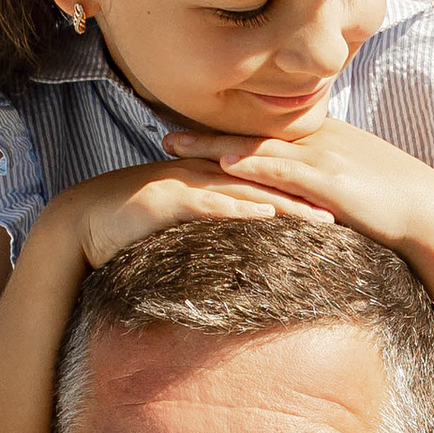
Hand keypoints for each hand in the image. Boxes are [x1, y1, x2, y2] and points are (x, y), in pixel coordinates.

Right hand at [38, 160, 336, 273]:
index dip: (306, 192)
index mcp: (213, 180)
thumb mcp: (184, 230)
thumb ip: (216, 235)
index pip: (268, 183)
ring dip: (286, 204)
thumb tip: (247, 257)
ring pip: (245, 190)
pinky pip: (208, 203)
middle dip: (309, 196)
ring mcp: (186, 184)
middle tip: (352, 214)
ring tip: (323, 220)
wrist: (81, 224)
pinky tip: (265, 216)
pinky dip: (237, 209)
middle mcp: (204, 175)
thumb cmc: (134, 230)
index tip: (345, 208)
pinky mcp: (166, 199)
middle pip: (267, 183)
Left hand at [163, 118, 433, 260]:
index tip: (189, 125)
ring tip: (174, 144)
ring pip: (259, 145)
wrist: (433, 213)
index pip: (265, 128)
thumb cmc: (400, 205)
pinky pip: (285, 169)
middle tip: (162, 126)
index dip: (225, 127)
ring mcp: (325, 157)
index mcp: (324, 139)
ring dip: (214, 144)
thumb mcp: (356, 188)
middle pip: (252, 129)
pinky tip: (223, 163)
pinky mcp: (331, 181)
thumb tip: (305, 204)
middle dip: (207, 130)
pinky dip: (253, 163)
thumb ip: (326, 188)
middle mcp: (319, 140)